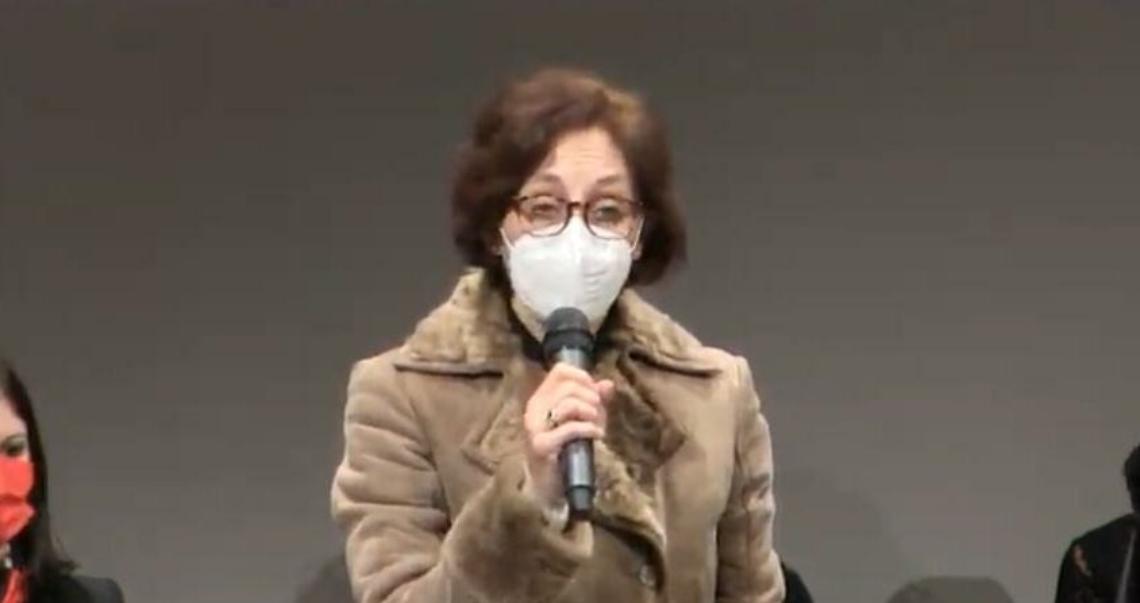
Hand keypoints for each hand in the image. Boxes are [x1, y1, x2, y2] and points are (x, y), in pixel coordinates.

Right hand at [521, 363, 613, 508]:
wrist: (548, 486)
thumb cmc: (565, 449)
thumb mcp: (582, 420)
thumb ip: (593, 400)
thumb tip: (608, 384)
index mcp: (541, 397)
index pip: (560, 371)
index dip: (583, 377)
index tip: (594, 393)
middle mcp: (534, 408)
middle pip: (569, 387)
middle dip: (592, 399)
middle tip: (599, 415)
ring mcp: (535, 427)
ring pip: (568, 404)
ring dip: (591, 414)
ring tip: (597, 426)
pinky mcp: (541, 445)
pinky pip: (570, 428)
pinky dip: (589, 429)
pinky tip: (597, 435)